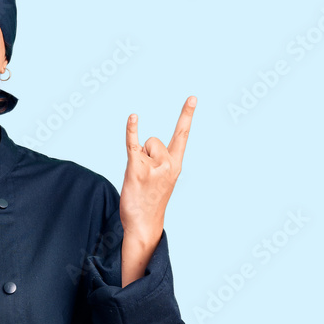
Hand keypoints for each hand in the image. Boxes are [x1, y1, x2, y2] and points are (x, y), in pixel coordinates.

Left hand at [119, 96, 196, 246]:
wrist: (144, 225)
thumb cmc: (150, 201)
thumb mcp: (160, 178)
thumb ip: (156, 158)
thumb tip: (143, 145)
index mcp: (175, 165)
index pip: (182, 135)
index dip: (186, 115)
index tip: (192, 97)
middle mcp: (168, 165)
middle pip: (154, 140)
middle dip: (146, 152)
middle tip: (146, 177)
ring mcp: (153, 168)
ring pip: (143, 146)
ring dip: (137, 158)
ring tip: (139, 179)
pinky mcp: (137, 171)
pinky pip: (132, 144)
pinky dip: (131, 130)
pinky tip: (133, 117)